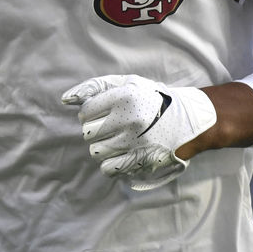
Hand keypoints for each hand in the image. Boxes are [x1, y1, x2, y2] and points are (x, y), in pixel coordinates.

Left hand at [61, 74, 216, 190]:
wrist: (188, 120)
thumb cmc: (153, 99)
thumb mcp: (128, 83)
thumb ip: (95, 87)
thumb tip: (65, 99)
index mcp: (124, 97)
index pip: (85, 111)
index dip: (90, 113)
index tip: (102, 113)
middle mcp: (128, 120)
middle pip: (88, 133)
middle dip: (96, 130)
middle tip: (111, 127)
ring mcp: (134, 142)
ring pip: (96, 152)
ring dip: (102, 147)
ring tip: (117, 140)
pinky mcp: (140, 161)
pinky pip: (108, 168)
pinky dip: (110, 163)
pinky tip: (121, 153)